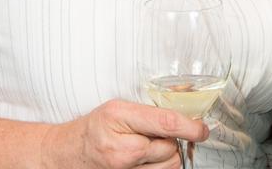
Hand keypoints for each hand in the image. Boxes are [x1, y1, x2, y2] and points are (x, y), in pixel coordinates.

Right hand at [41, 99, 208, 168]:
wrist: (67, 153)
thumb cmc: (95, 127)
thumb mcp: (118, 109)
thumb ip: (149, 112)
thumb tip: (184, 117)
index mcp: (119, 118)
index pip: (166, 123)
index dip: (191, 127)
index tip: (203, 129)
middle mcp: (121, 148)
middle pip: (170, 148)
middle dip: (172, 141)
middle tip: (157, 135)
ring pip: (168, 165)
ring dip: (167, 156)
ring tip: (150, 147)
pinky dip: (160, 167)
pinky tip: (148, 159)